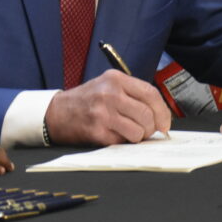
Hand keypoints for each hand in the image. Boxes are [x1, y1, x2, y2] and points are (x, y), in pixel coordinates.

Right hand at [44, 70, 171, 144]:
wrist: (57, 113)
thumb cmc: (86, 100)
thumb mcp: (107, 85)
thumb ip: (132, 94)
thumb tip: (159, 114)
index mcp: (115, 79)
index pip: (151, 93)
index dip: (163, 111)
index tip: (164, 123)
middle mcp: (110, 93)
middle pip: (147, 114)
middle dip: (151, 128)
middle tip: (146, 131)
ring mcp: (103, 113)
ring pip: (139, 131)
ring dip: (138, 137)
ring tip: (129, 133)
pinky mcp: (97, 131)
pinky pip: (123, 141)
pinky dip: (123, 142)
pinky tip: (113, 134)